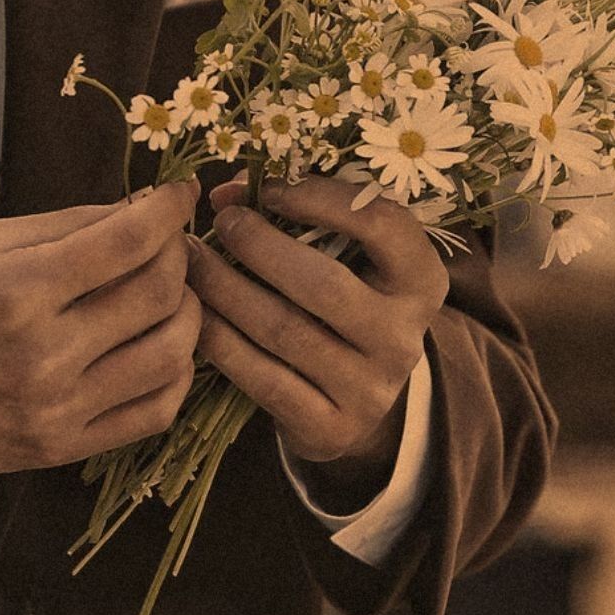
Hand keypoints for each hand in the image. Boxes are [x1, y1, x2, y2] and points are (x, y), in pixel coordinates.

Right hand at [0, 183, 200, 477]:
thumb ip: (66, 225)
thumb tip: (141, 208)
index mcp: (18, 292)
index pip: (127, 242)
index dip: (168, 209)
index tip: (179, 193)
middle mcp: (44, 355)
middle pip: (159, 293)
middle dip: (181, 255)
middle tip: (172, 241)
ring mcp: (56, 410)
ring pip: (172, 354)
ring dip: (189, 313)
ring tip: (170, 294)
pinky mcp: (62, 450)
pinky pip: (157, 411)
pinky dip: (177, 373)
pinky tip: (162, 346)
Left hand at [186, 175, 447, 511]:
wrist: (352, 403)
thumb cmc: (341, 306)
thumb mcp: (348, 261)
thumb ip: (303, 217)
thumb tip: (230, 192)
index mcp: (422, 280)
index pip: (382, 225)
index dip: (320, 199)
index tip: (266, 187)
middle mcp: (404, 337)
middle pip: (324, 284)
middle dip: (261, 246)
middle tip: (221, 222)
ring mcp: (370, 388)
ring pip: (283, 330)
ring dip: (225, 289)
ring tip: (192, 261)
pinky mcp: (330, 427)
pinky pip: (261, 378)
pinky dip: (220, 340)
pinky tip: (195, 313)